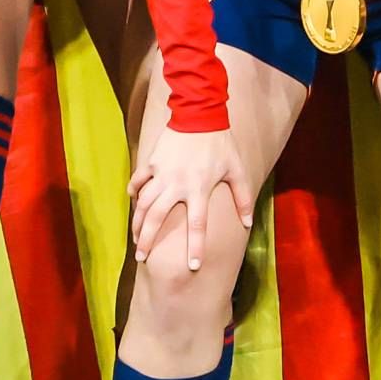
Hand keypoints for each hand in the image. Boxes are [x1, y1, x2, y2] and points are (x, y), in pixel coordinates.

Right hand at [128, 115, 248, 272]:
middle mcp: (177, 184)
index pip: (197, 225)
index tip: (192, 266)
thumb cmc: (221, 143)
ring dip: (137, 222)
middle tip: (142, 258)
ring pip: (142, 203)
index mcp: (199, 188)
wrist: (200, 113)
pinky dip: (133, 192)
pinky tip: (132, 203)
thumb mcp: (237, 170)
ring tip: (135, 239)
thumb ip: (243, 198)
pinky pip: (138, 181)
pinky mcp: (151, 162)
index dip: (195, 246)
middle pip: (156, 217)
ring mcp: (161, 173)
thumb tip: (248, 223)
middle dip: (148, 240)